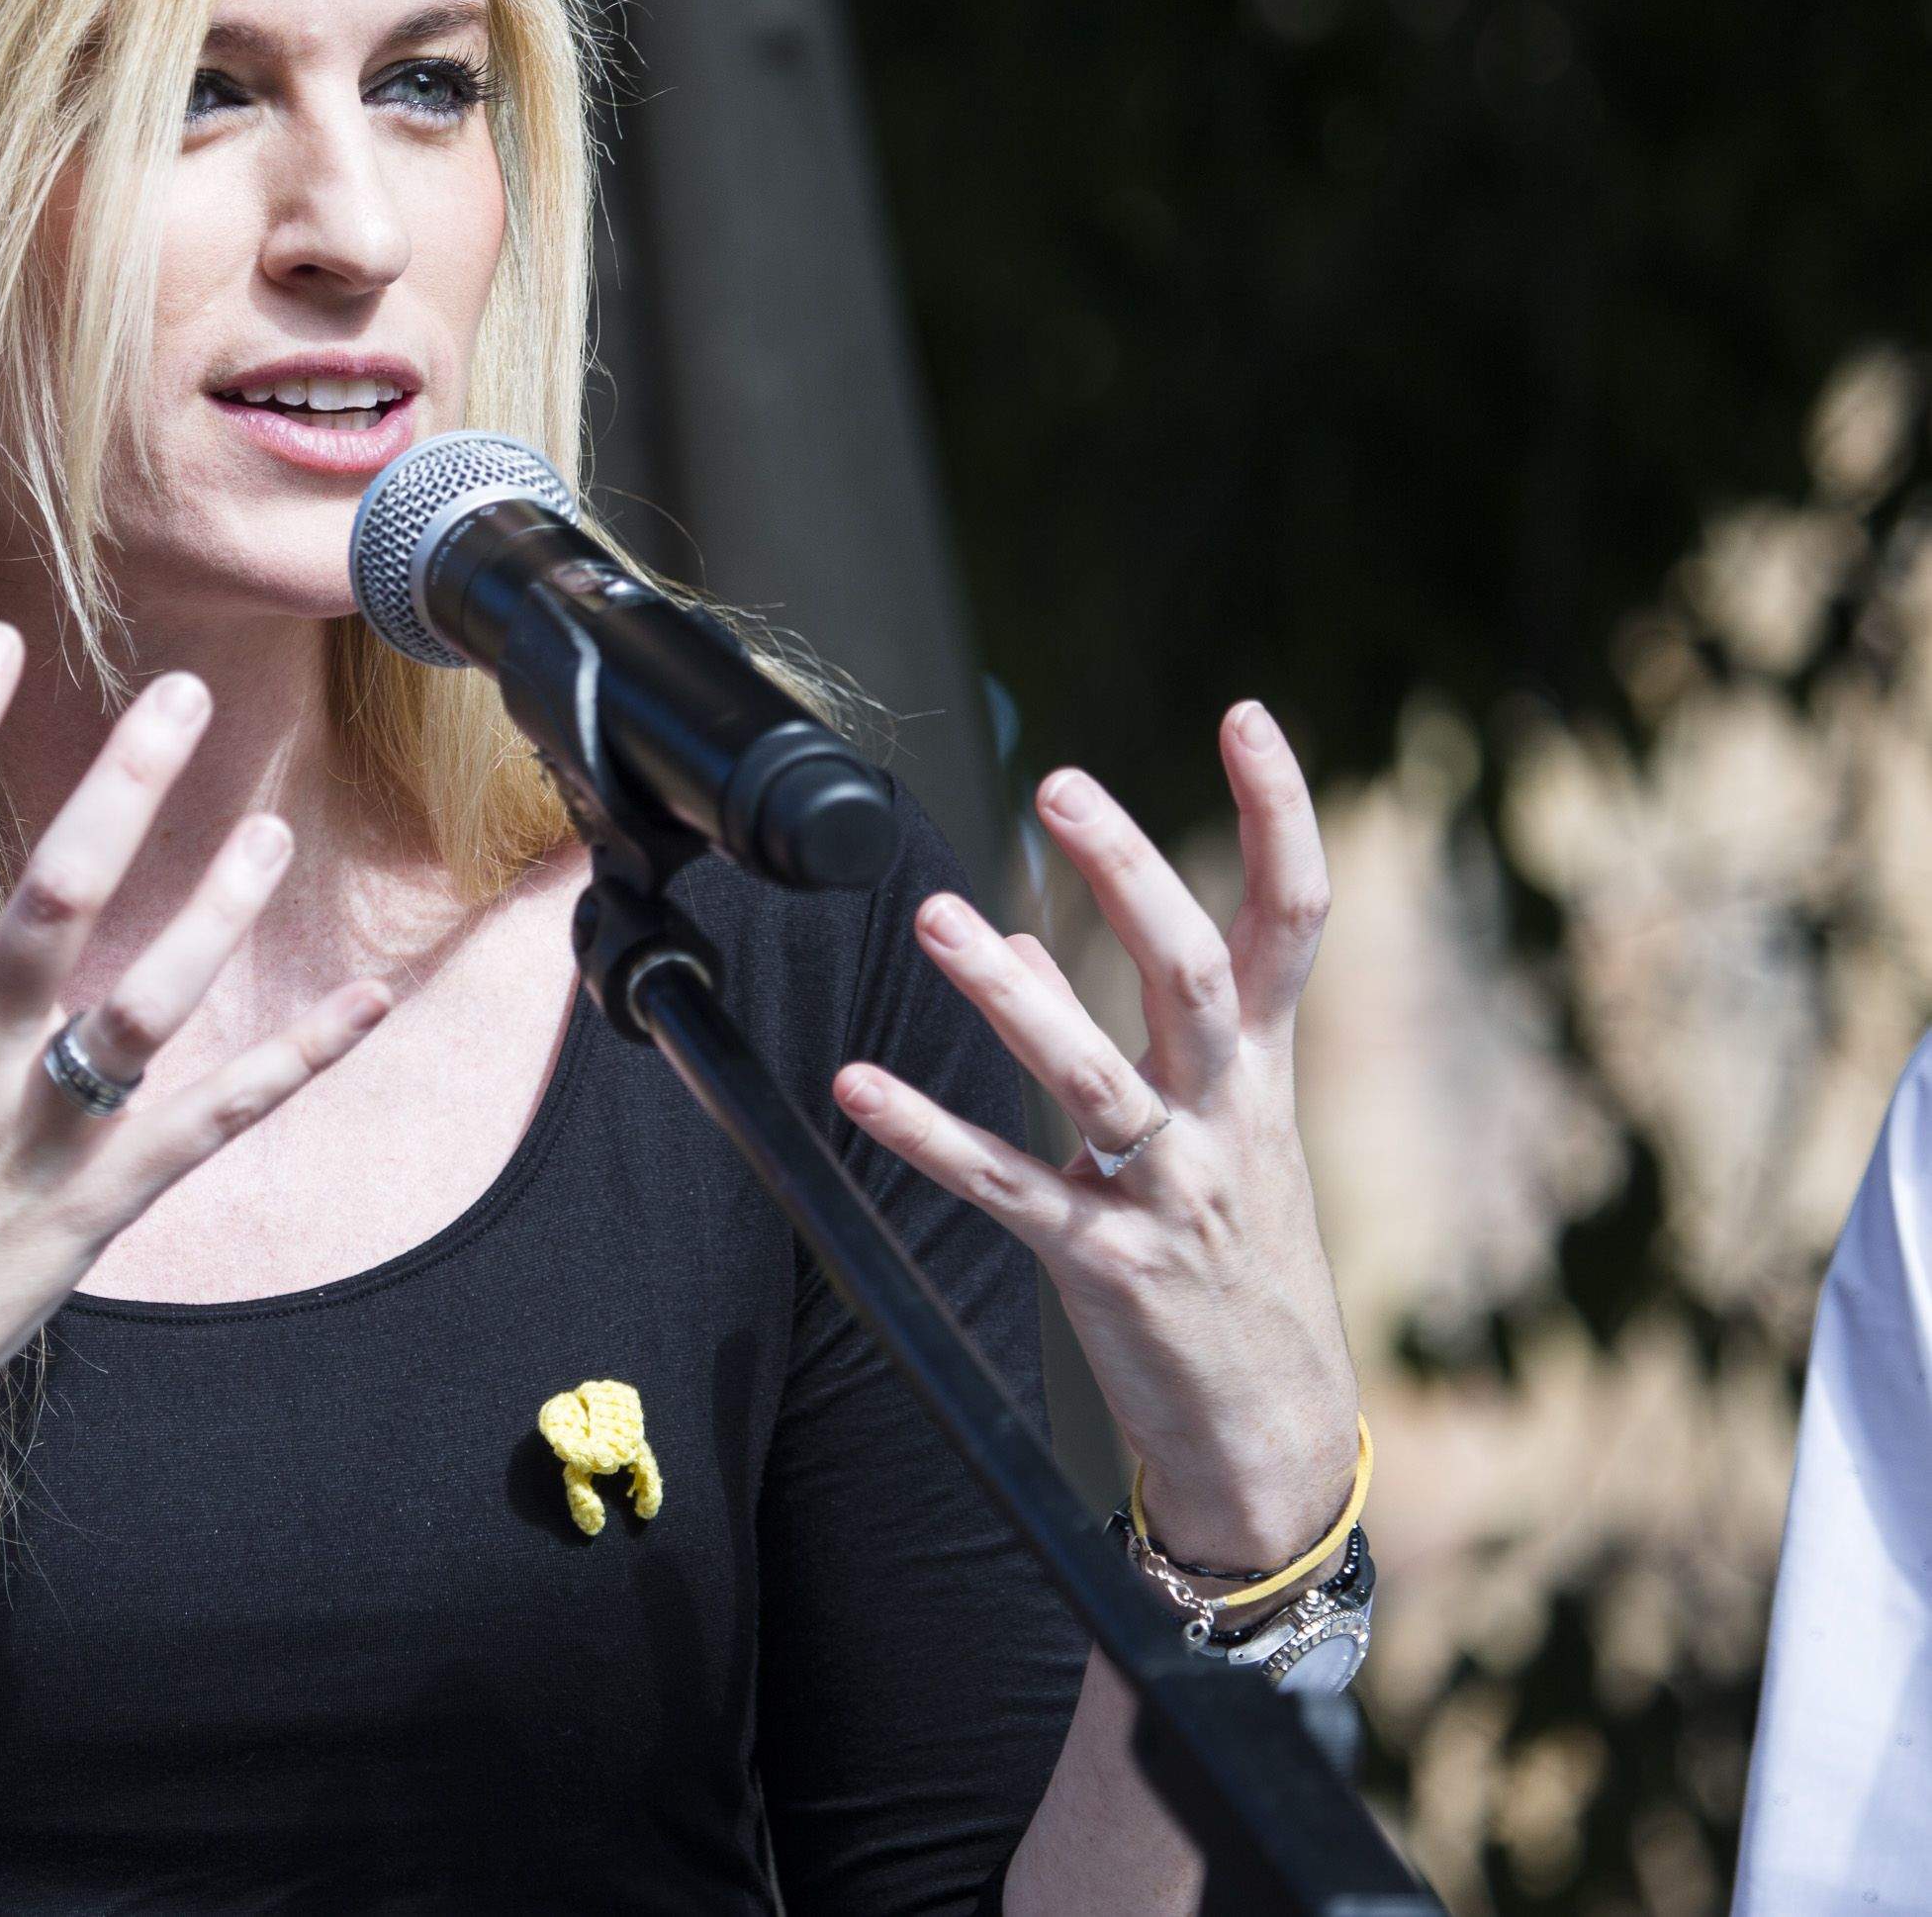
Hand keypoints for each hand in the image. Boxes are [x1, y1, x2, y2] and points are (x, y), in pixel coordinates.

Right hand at [0, 621, 394, 1518]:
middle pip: (52, 895)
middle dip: (119, 789)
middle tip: (181, 698)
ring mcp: (37, 1132)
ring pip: (145, 1002)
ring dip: (218, 913)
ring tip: (271, 834)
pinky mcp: (98, 1204)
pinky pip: (213, 1120)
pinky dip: (296, 1057)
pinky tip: (365, 999)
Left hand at [829, 701, 1362, 1576]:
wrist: (1276, 1434)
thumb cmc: (1236, 1267)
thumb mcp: (1221, 1138)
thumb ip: (1136, 1036)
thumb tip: (1041, 945)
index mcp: (1264, 1072)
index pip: (1291, 918)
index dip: (1281, 812)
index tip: (1246, 714)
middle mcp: (1230, 1118)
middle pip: (1190, 968)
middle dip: (1130, 869)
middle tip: (1062, 785)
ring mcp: (1172, 1192)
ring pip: (1093, 1073)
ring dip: (1010, 993)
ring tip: (939, 919)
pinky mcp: (1105, 1263)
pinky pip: (1006, 1185)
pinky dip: (926, 1132)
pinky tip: (856, 1087)